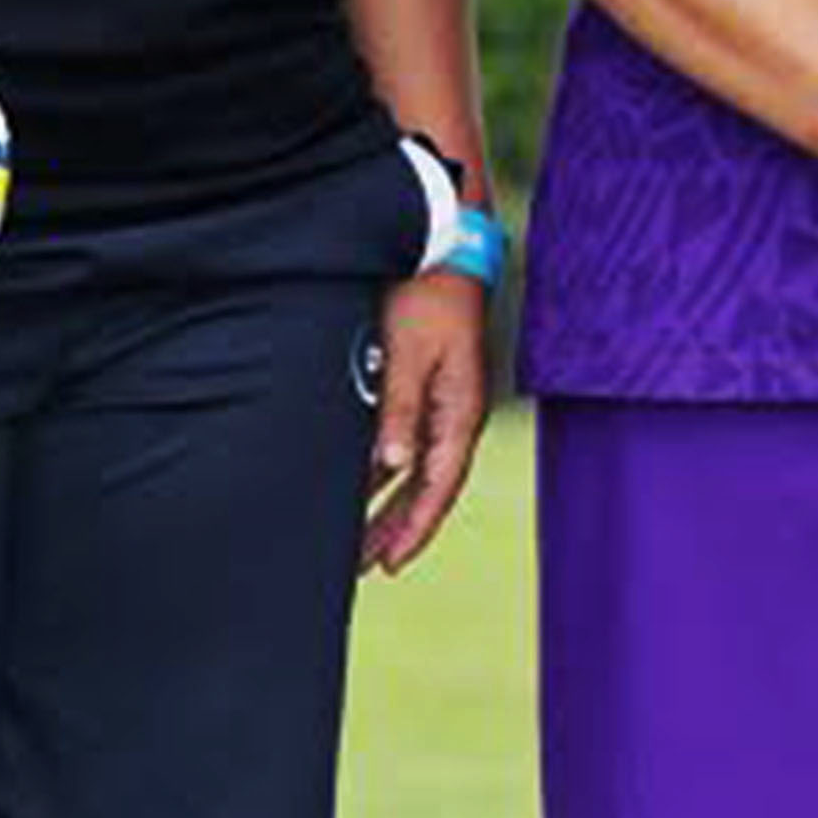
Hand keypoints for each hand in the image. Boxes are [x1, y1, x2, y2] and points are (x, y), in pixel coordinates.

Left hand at [361, 271, 493, 574]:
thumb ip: (400, 409)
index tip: (391, 564)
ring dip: (386, 504)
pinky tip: (356, 486)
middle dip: (398, 528)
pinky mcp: (423, 384)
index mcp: (462, 409)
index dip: (417, 528)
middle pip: (429, 486)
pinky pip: (405, 442)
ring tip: (355, 540)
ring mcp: (441, 400)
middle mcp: (455, 412)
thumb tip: (394, 466)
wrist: (440, 249)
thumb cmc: (426, 298)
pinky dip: (381, 470)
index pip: (441, 484)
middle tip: (365, 568)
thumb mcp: (408, 353)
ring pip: (414, 467)